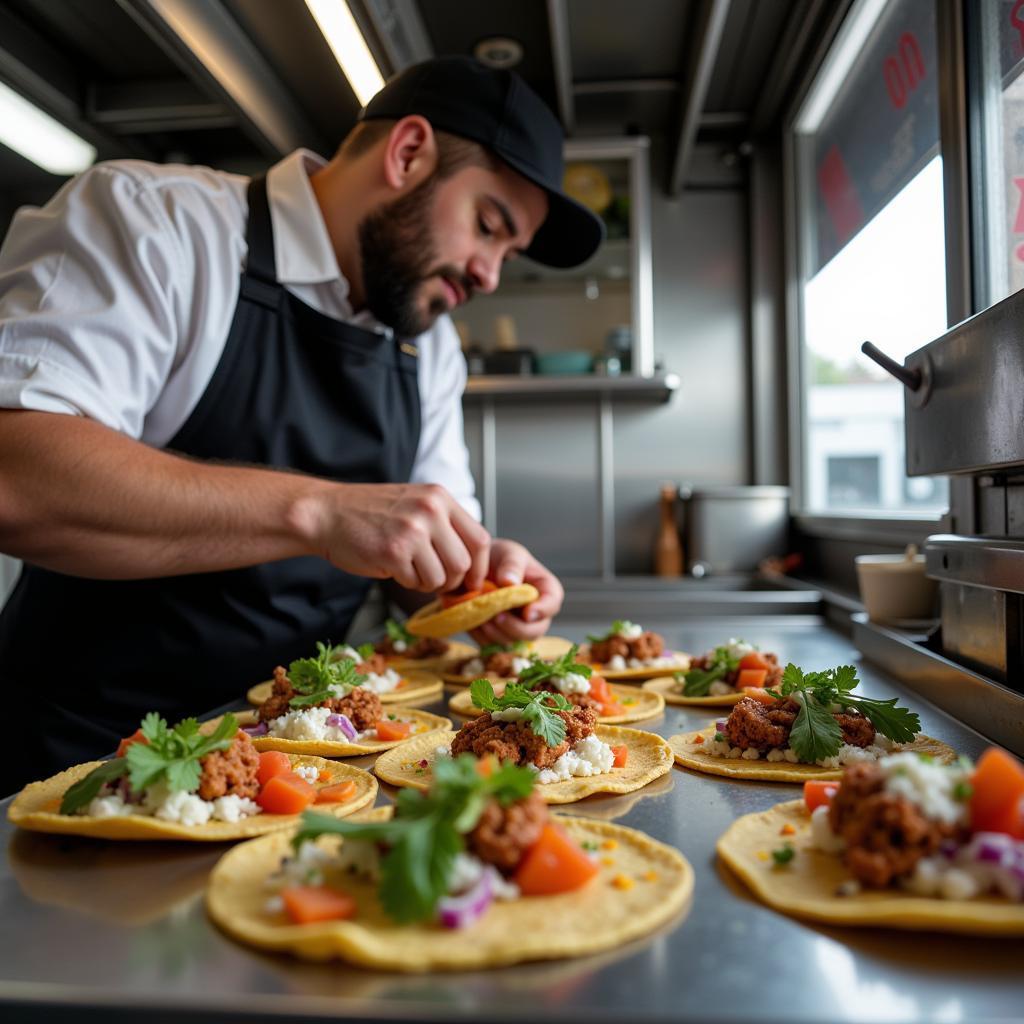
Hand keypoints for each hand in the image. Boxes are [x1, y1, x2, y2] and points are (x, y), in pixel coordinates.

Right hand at [308, 482, 490, 592]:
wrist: (326, 513)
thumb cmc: (370, 513)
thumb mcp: (416, 504)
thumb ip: (445, 525)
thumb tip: (473, 563)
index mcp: (439, 498)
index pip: (480, 539)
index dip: (480, 567)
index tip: (472, 580)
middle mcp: (430, 510)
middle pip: (464, 563)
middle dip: (452, 580)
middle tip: (434, 579)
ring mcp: (412, 531)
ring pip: (442, 578)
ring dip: (427, 583)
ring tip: (410, 569)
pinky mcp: (393, 552)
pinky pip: (416, 582)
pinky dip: (407, 582)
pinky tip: (393, 566)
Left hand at [468, 538, 563, 644]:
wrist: (474, 567)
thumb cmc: (498, 556)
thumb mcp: (508, 553)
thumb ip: (512, 565)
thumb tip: (511, 582)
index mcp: (546, 591)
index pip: (552, 604)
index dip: (542, 611)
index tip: (527, 612)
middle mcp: (536, 614)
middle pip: (534, 631)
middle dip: (515, 627)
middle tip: (496, 616)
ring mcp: (517, 628)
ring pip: (511, 642)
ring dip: (495, 632)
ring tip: (479, 613)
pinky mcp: (498, 637)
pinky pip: (491, 645)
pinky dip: (481, 636)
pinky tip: (472, 619)